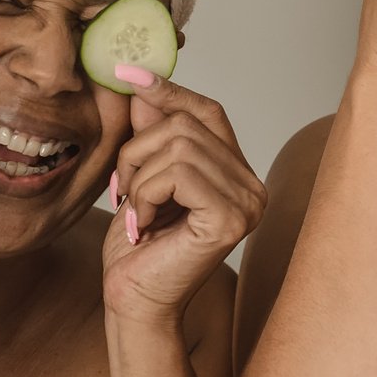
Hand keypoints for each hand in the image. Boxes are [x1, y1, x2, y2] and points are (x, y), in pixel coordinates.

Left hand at [102, 68, 266, 330]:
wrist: (134, 302)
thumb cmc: (137, 249)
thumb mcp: (138, 175)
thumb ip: (149, 132)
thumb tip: (143, 83)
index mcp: (235, 172)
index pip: (208, 111)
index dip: (169, 90)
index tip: (129, 74)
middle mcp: (251, 185)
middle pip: (185, 124)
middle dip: (137, 151)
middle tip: (125, 192)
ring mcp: (247, 202)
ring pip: (178, 146)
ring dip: (138, 177)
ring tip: (137, 212)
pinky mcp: (231, 218)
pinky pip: (179, 173)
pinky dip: (147, 194)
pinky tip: (145, 224)